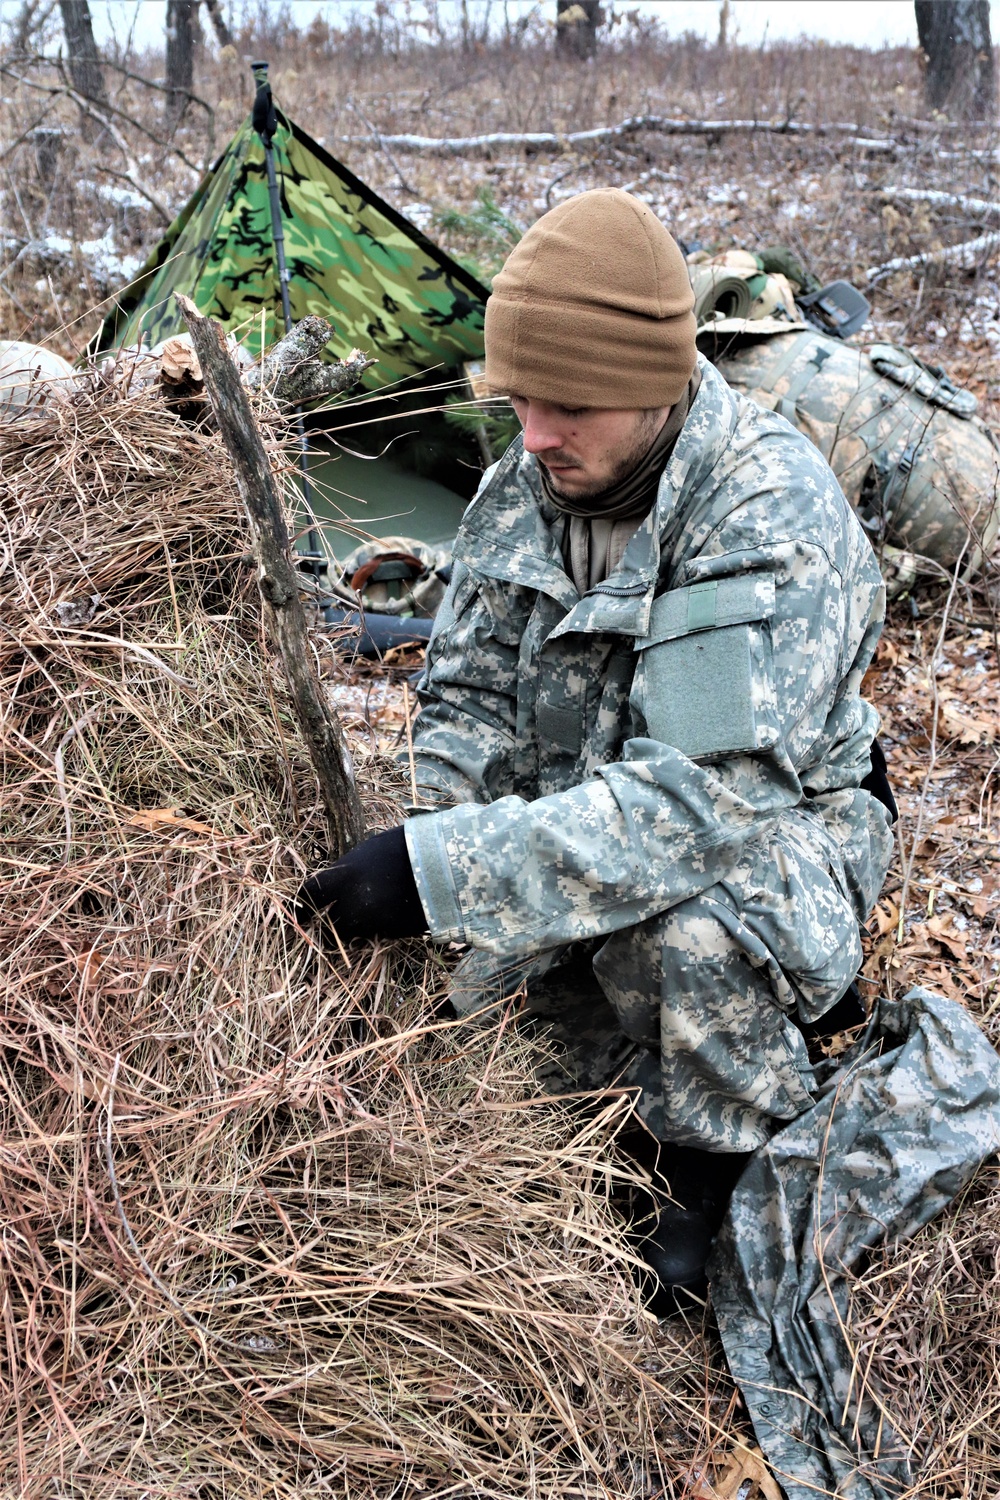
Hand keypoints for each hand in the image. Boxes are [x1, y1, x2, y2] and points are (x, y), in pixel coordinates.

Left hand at [297, 825, 428, 942]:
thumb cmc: (402, 848)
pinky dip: (377, 928)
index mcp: (342, 879)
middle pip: (329, 922)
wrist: (442, 866)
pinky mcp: (392, 934)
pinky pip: (377, 934)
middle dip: (329, 922)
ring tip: (367, 913)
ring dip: (354, 927)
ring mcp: (372, 923)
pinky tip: (388, 913)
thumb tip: (338, 879)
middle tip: (331, 919)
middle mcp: (352, 905)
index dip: (300, 906)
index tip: (299, 913)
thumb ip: (347, 869)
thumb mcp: (368, 851)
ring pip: (353, 933)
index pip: (308, 895)